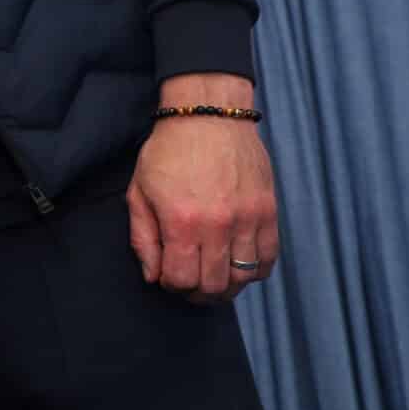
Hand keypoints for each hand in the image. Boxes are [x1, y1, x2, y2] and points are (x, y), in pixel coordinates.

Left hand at [128, 73, 278, 301]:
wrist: (209, 117)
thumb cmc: (168, 152)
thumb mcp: (139, 192)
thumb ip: (143, 239)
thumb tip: (152, 276)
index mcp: (182, 221)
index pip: (181, 280)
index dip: (171, 285)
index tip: (167, 276)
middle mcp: (219, 225)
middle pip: (214, 286)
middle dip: (197, 292)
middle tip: (189, 282)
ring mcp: (249, 219)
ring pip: (243, 277)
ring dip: (226, 285)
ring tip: (213, 276)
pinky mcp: (269, 211)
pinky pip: (268, 258)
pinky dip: (253, 270)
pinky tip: (237, 264)